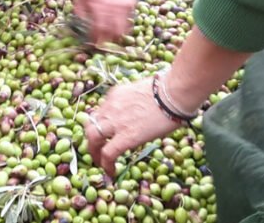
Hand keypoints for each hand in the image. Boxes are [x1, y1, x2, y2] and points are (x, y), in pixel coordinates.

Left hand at [73, 0, 134, 44]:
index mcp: (98, 6)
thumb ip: (80, 16)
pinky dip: (123, 27)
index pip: (99, 31)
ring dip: (116, 36)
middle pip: (113, 34)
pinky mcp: (130, 4)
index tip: (92, 44)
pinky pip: (128, 22)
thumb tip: (79, 32)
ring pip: (123, 30)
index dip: (95, 41)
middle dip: (107, 41)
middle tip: (101, 43)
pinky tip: (115, 25)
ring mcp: (124, 6)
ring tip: (109, 37)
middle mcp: (113, 7)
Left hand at [87, 28, 251, 177]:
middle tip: (96, 151)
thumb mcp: (143, 92)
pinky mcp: (125, 136)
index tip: (105, 135)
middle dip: (91, 141)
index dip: (100, 126)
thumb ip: (136, 103)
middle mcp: (111, 107)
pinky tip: (111, 172)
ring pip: (93, 138)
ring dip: (94, 153)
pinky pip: (108, 153)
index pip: (101, 112)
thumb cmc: (167, 91)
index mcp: (115, 95)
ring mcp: (116, 121)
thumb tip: (143, 114)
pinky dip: (106, 165)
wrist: (173, 94)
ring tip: (101, 163)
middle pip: (90, 125)